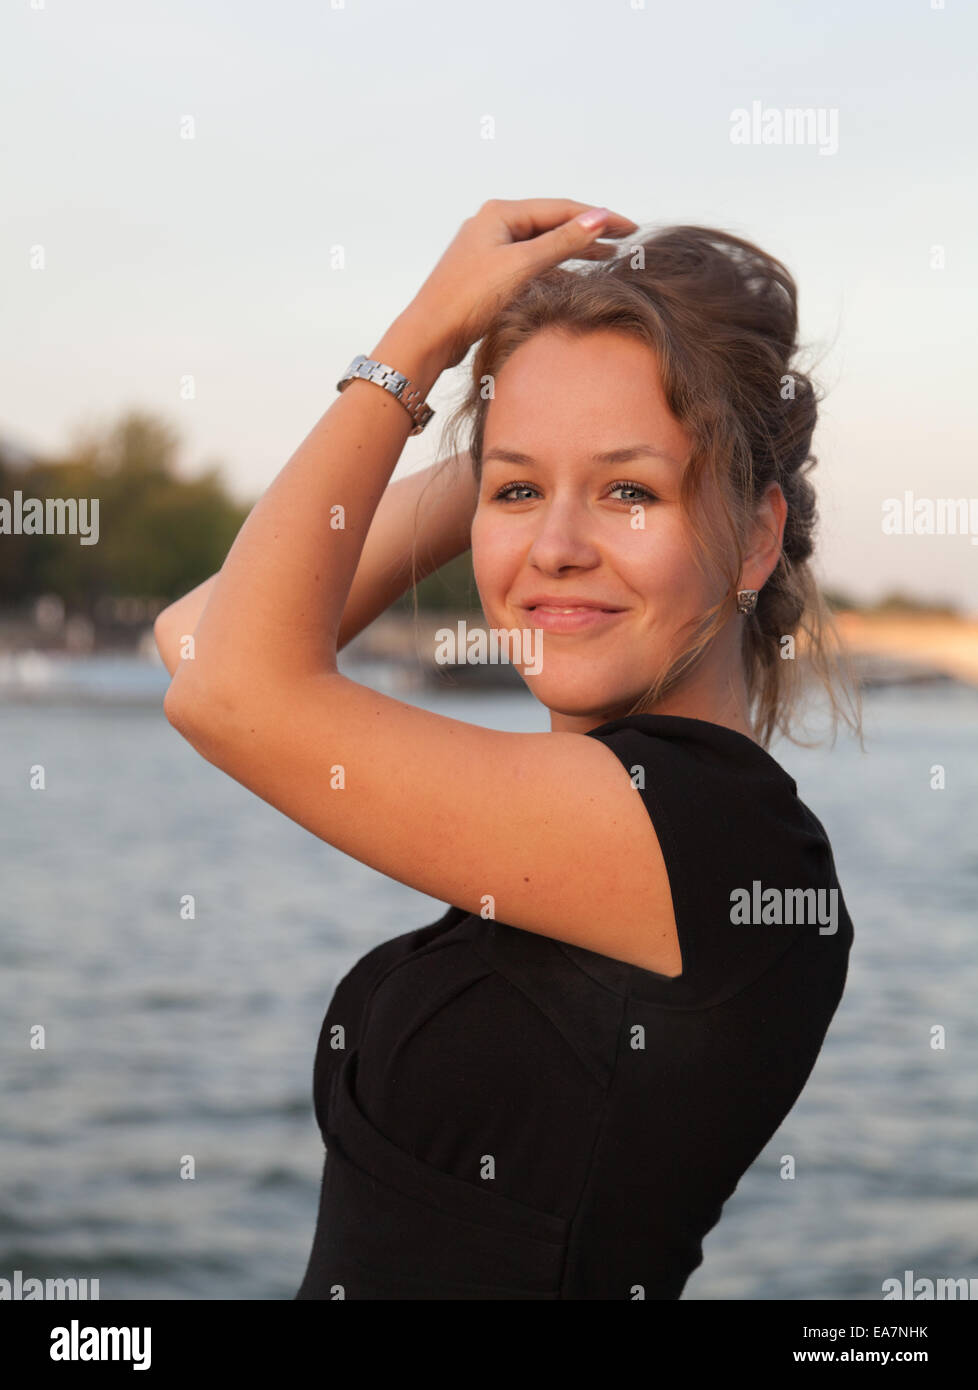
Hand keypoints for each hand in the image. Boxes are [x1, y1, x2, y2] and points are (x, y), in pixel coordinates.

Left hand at [403, 198, 638, 369]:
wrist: (430, 335)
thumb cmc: (469, 298)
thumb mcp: (522, 266)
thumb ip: (563, 242)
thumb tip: (600, 217)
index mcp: (500, 214)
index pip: (561, 209)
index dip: (599, 218)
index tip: (630, 228)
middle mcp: (493, 226)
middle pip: (552, 225)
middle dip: (588, 233)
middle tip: (624, 242)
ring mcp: (489, 251)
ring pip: (542, 247)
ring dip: (573, 253)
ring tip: (606, 259)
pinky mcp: (488, 276)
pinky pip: (530, 266)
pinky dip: (553, 272)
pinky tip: (574, 283)